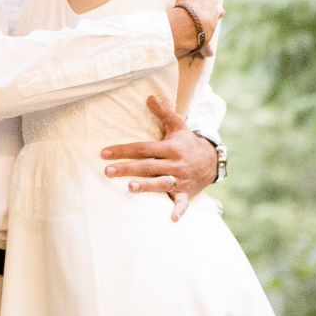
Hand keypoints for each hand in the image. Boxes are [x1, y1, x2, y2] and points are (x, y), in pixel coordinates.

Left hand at [100, 94, 218, 220]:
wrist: (211, 161)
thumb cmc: (187, 143)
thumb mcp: (178, 125)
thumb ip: (163, 112)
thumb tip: (149, 96)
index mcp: (170, 148)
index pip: (143, 148)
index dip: (124, 150)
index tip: (104, 153)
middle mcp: (175, 164)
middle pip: (148, 166)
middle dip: (128, 168)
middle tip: (108, 171)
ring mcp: (180, 180)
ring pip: (161, 183)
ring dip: (147, 186)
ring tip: (130, 187)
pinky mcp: (186, 194)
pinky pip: (183, 203)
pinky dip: (178, 210)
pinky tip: (171, 218)